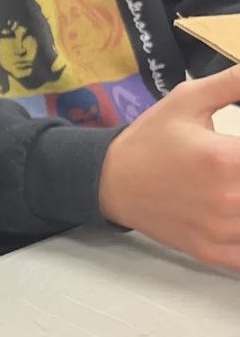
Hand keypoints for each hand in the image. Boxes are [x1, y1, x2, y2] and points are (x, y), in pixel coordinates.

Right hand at [99, 65, 239, 271]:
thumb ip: (233, 83)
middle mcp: (229, 199)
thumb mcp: (187, 100)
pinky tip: (235, 214)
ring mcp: (222, 231)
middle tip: (237, 166)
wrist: (109, 182)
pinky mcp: (214, 252)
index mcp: (226, 159)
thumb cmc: (149, 140)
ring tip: (235, 182)